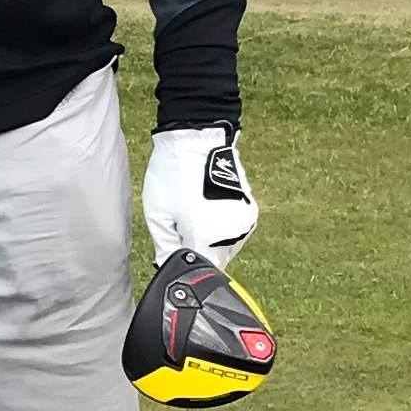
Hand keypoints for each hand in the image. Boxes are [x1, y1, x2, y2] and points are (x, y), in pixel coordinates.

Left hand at [140, 126, 256, 263]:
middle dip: (197, 250)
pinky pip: (235, 233)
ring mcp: (244, 224)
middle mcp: (230, 235)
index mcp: (206, 238)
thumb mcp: (158, 215)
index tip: (173, 245)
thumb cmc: (173, 174)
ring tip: (195, 211)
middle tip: (181, 222)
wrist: (197, 140)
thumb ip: (166, 248)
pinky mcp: (251, 212)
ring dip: (212, 241)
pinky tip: (208, 208)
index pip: (197, 269)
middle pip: (213, 260)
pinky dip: (222, 229)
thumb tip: (169, 266)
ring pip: (226, 248)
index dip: (184, 262)